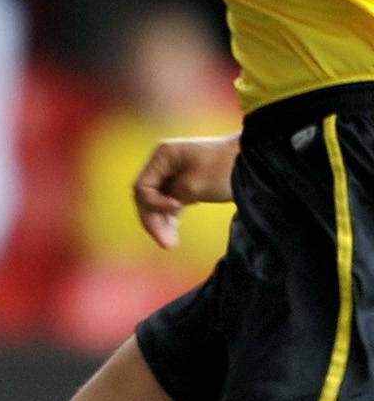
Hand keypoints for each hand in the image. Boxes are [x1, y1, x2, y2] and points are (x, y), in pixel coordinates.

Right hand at [132, 133, 239, 249]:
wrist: (256, 162)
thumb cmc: (225, 169)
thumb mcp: (194, 185)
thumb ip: (171, 196)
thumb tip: (162, 208)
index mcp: (163, 156)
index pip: (143, 187)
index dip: (154, 203)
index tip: (177, 208)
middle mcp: (163, 164)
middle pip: (146, 197)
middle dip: (153, 220)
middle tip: (166, 244)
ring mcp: (172, 175)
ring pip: (156, 204)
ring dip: (160, 223)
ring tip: (170, 244)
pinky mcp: (183, 186)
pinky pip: (169, 205)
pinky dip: (170, 219)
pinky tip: (173, 235)